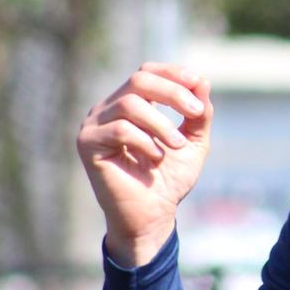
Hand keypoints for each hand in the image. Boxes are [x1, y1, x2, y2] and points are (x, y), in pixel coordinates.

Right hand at [76, 62, 212, 266]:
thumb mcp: (192, 143)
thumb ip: (198, 114)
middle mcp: (107, 110)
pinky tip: (156, 158)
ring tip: (177, 145)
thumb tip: (202, 81)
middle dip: (173, 93)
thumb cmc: (169, 181)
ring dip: (161, 123)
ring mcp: (94, 125)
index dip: (172, 73)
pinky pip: (119, 129)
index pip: (146, 73)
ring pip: (130, 103)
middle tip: (195, 114)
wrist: (152, 217)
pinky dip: (145, 141)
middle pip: (138, 80)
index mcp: (129, 104)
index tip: (198, 86)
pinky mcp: (87, 144)